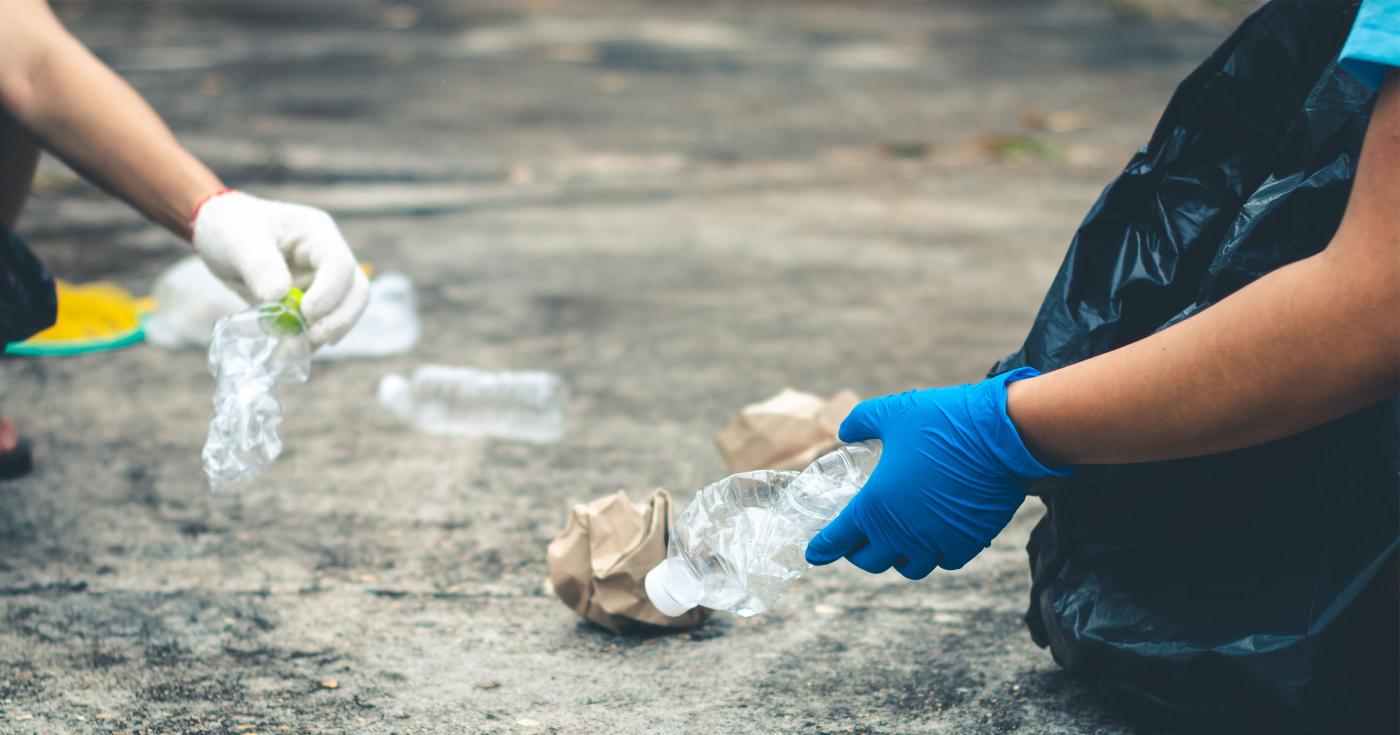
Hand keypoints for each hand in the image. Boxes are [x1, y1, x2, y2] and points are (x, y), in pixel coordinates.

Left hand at [192, 190, 368, 346]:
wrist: (218, 235)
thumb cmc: (230, 227)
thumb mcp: (238, 241)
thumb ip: (260, 266)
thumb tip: (279, 297)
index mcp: (316, 233)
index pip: (339, 265)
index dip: (330, 292)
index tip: (306, 312)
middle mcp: (328, 256)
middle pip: (357, 290)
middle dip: (340, 317)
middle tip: (314, 337)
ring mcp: (323, 279)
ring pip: (347, 309)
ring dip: (330, 331)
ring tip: (299, 346)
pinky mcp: (312, 300)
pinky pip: (323, 322)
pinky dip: (311, 339)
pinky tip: (292, 347)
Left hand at [805, 368, 1071, 578]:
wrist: (1000, 436)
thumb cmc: (942, 422)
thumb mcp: (892, 412)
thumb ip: (862, 421)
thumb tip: (845, 429)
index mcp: (875, 506)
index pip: (838, 539)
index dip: (822, 548)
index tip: (814, 553)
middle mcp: (902, 532)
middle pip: (871, 561)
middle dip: (859, 552)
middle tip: (858, 539)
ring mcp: (937, 542)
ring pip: (908, 567)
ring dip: (898, 557)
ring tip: (896, 540)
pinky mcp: (968, 542)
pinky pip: (944, 561)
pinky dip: (935, 554)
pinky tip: (933, 537)